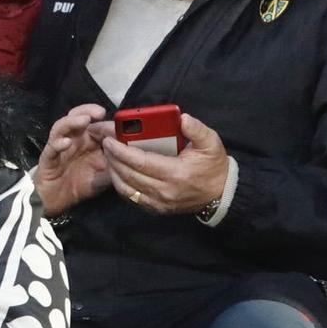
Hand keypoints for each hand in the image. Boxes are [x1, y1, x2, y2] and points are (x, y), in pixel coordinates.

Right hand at [33, 104, 112, 215]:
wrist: (57, 200)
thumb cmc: (81, 184)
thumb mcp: (104, 176)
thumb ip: (116, 165)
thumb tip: (131, 156)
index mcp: (89, 141)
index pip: (97, 124)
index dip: (106, 122)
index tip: (118, 123)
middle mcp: (74, 139)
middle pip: (78, 117)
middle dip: (88, 111)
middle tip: (100, 112)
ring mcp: (60, 146)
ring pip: (62, 126)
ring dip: (73, 121)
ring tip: (84, 120)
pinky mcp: (48, 156)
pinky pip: (51, 147)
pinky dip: (58, 143)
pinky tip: (66, 143)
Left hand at [103, 113, 228, 214]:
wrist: (221, 194)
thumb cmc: (213, 166)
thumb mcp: (211, 143)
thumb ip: (196, 129)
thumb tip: (182, 118)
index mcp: (175, 173)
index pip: (140, 162)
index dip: (121, 151)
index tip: (109, 140)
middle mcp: (164, 191)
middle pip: (129, 175)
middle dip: (113, 159)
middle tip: (105, 144)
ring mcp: (159, 203)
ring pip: (126, 189)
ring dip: (113, 172)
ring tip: (109, 157)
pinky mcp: (157, 209)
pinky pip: (132, 198)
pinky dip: (121, 185)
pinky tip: (118, 172)